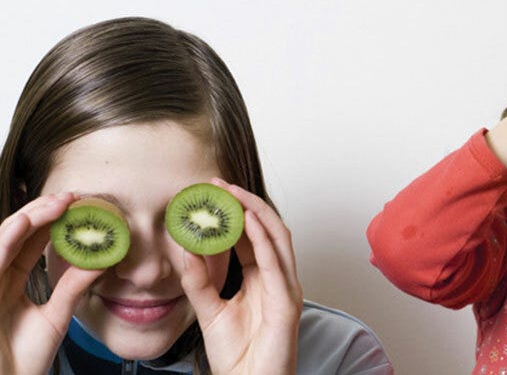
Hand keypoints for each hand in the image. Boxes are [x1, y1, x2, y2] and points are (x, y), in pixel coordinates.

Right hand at [0, 193, 102, 374]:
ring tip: (56, 203)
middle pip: (17, 234)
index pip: (30, 242)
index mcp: (10, 282)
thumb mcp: (55, 317)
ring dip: (29, 217)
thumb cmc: (22, 360)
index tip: (79, 206)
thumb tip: (102, 261)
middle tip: (71, 197)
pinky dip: (7, 239)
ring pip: (4, 238)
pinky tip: (24, 223)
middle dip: (42, 212)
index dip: (52, 222)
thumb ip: (73, 287)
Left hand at [179, 179, 302, 374]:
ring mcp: (287, 289)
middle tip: (219, 184)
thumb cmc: (237, 357)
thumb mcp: (209, 310)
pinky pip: (276, 263)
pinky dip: (264, 239)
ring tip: (232, 194)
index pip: (253, 237)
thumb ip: (199, 280)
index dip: (235, 212)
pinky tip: (248, 221)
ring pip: (279, 238)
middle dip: (246, 203)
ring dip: (256, 212)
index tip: (211, 193)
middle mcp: (279, 279)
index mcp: (264, 280)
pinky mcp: (287, 303)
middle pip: (269, 230)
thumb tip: (185, 248)